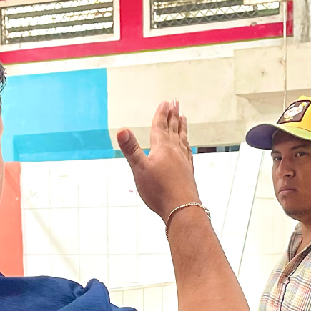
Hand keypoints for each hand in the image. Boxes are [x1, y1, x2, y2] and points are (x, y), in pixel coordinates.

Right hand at [117, 100, 200, 223]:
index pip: (160, 127)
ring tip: (183, 117)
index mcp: (162, 148)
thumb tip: (122, 130)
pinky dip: (186, 144)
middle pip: (173, 129)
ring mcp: (183, 160)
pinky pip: (188, 152)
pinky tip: (187, 145)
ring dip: (181, 127)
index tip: (165, 102)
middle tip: (175, 102)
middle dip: (173, 115)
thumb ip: (131, 149)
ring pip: (182, 138)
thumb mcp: (139, 169)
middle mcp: (174, 151)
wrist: (181, 207)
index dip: (161, 114)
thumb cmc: (159, 190)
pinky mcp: (188, 171)